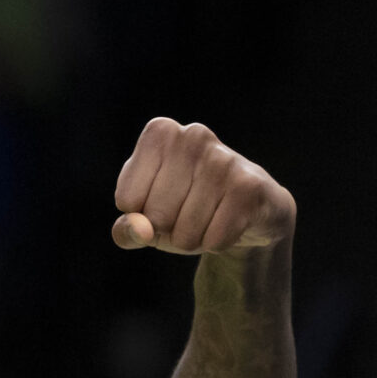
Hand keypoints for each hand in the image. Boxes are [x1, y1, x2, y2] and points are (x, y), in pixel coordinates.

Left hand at [111, 117, 295, 254]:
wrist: (250, 211)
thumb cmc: (186, 210)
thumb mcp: (146, 219)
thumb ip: (126, 229)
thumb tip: (140, 230)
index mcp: (160, 134)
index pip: (127, 200)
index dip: (142, 215)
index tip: (165, 201)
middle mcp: (192, 137)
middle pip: (155, 217)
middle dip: (169, 230)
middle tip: (192, 212)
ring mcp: (223, 159)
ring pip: (185, 234)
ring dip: (195, 239)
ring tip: (212, 217)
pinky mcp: (249, 187)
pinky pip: (214, 240)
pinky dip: (218, 243)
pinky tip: (232, 222)